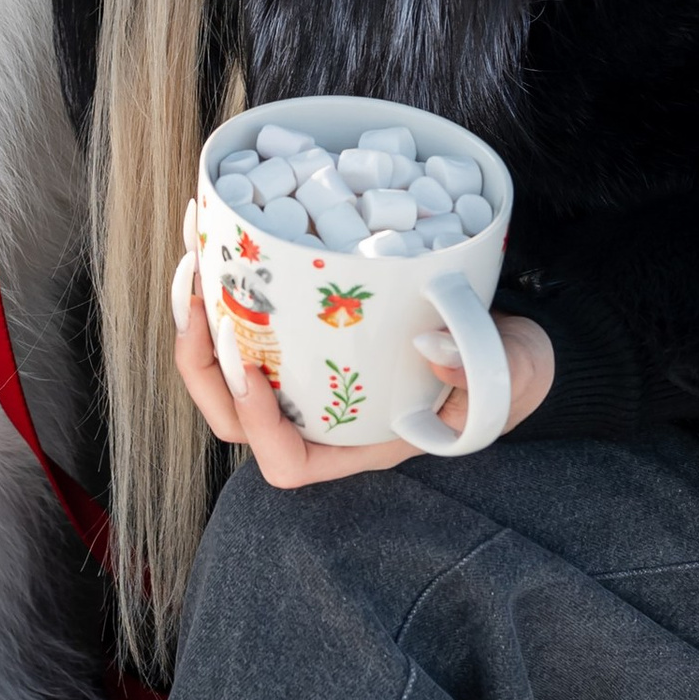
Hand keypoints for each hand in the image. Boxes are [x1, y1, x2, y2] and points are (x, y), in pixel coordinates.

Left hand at [172, 254, 553, 489]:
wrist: (504, 343)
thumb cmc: (502, 373)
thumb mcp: (502, 374)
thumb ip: (475, 369)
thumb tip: (430, 343)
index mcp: (357, 444)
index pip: (287, 462)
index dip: (256, 424)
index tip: (250, 367)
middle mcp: (320, 417)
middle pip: (232, 416)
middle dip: (200, 361)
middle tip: (198, 297)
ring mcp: (307, 377)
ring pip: (224, 368)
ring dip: (198, 318)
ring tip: (194, 259)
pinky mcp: (304, 334)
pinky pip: (246, 323)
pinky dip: (226, 286)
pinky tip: (223, 237)